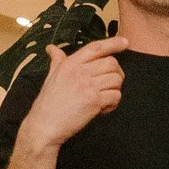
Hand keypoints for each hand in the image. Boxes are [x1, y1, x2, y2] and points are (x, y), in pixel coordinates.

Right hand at [20, 37, 128, 152]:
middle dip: (117, 72)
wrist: (44, 125)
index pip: (95, 48)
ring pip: (116, 79)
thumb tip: (51, 48)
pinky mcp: (94, 101)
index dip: (113, 43)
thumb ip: (56, 61)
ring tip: (105, 97)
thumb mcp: (50, 77)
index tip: (125, 42)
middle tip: (111, 83)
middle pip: (111, 63)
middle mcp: (80, 72)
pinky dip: (113, 103)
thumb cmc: (47, 103)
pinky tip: (103, 109)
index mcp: (70, 64)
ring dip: (115, 89)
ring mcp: (87, 86)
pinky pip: (115, 96)